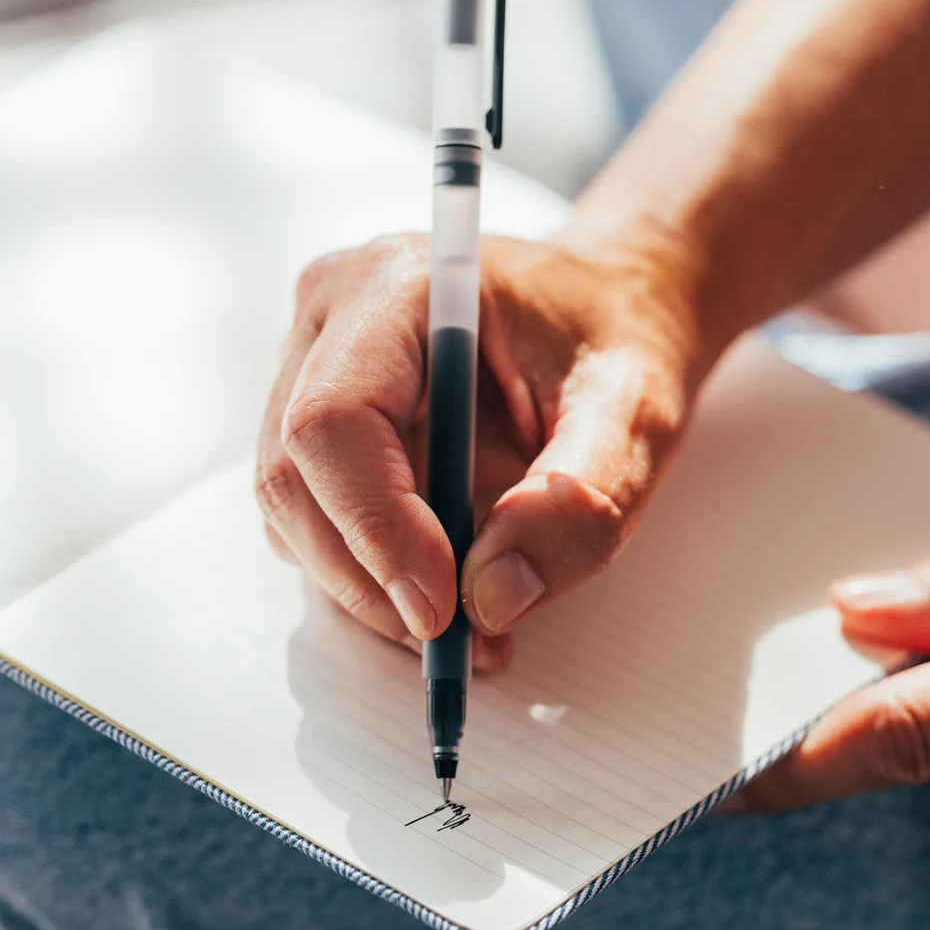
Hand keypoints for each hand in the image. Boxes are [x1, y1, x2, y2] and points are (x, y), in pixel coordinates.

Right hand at [255, 233, 706, 666]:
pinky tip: (448, 593)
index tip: (441, 609)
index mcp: (396, 284)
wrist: (609, 306)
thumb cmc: (619, 335)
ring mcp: (309, 366)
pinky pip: (315, 519)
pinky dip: (371, 578)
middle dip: (369, 580)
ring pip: (293, 511)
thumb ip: (579, 500)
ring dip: (368, 591)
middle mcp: (329, 316)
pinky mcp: (319, 420)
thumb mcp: (636, 411)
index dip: (376, 527)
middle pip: (293, 476)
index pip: (333, 420)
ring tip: (473, 628)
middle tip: (462, 644)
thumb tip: (494, 597)